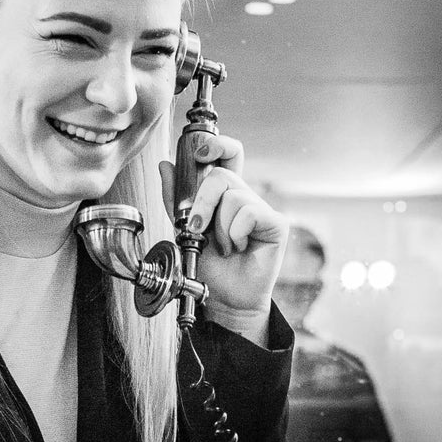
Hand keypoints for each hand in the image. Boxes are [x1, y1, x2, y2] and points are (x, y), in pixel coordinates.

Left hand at [159, 135, 287, 344]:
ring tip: (222, 245)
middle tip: (198, 227)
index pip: (228, 153)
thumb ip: (175, 198)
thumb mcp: (183, 228)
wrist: (222, 297)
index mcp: (224, 193)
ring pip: (233, 196)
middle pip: (223, 173)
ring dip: (218, 226)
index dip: (217, 144)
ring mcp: (261, 209)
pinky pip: (249, 213)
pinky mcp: (276, 223)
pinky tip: (237, 248)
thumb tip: (165, 165)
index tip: (199, 154)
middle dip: (202, 201)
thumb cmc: (207, 265)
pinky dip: (234, 233)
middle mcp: (244, 196)